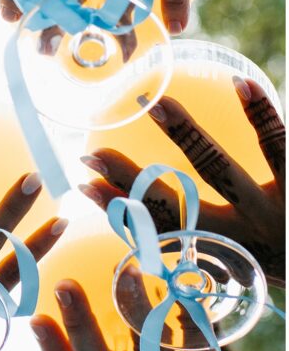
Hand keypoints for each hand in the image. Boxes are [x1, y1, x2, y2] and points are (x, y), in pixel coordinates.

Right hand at [81, 77, 285, 285]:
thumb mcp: (258, 266)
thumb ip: (226, 241)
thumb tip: (182, 215)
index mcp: (228, 252)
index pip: (159, 231)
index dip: (119, 210)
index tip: (82, 185)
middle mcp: (243, 235)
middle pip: (173, 205)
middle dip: (128, 182)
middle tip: (90, 156)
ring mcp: (273, 212)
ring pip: (219, 171)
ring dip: (182, 138)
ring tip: (155, 106)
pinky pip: (281, 149)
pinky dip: (262, 116)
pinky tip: (244, 84)